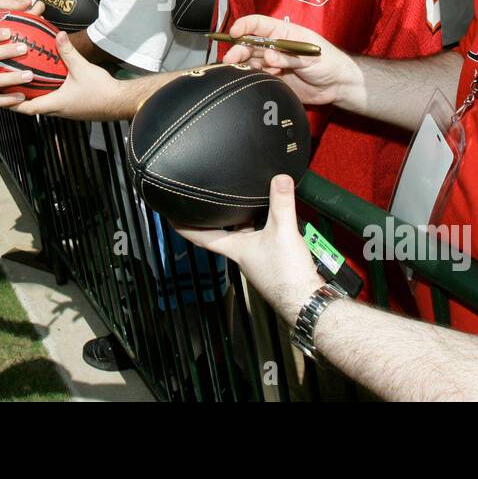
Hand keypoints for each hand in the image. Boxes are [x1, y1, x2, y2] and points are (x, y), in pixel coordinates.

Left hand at [11, 31, 123, 119]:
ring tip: (24, 85)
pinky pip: (55, 104)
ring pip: (44, 107)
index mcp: (55, 104)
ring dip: (33, 98)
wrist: (119, 102)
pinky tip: (48, 85)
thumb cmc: (100, 90)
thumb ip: (68, 51)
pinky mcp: (74, 109)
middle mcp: (58, 110)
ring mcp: (67, 111)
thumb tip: (59, 34)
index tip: (0, 97)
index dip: (12, 103)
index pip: (27, 108)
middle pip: (32, 108)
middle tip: (8, 88)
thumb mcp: (81, 67)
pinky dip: (46, 96)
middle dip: (19, 100)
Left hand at [176, 174, 324, 322]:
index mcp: (235, 248)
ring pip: (242, 235)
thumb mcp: (283, 232)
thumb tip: (279, 178)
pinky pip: (260, 239)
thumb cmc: (287, 274)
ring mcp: (256, 259)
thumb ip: (281, 203)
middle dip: (215, 217)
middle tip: (207, 200)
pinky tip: (270, 219)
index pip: (200, 237)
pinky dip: (260, 227)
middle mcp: (241, 254)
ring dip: (240, 220)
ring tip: (238, 201)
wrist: (306, 299)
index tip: (170, 217)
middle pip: (222, 232)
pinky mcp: (271, 261)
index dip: (184, 227)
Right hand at [219, 15, 354, 108]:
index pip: (259, 24)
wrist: (336, 85)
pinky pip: (256, 76)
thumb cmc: (329, 62)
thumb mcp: (311, 56)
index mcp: (284, 32)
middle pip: (249, 43)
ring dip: (241, 64)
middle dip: (237, 49)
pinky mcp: (272, 78)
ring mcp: (272, 62)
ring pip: (249, 60)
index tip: (234, 33)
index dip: (245, 26)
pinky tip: (250, 79)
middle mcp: (274, 46)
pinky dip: (249, 77)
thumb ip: (289, 57)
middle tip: (230, 59)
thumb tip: (269, 56)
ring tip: (237, 70)